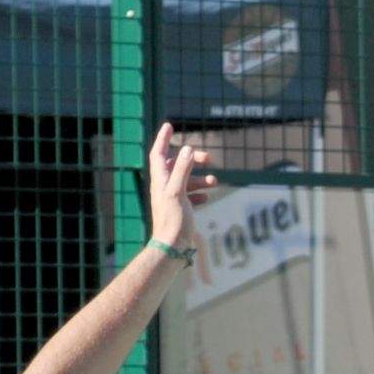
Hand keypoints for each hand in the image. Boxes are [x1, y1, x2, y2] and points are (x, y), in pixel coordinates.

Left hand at [145, 124, 219, 244]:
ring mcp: (171, 198)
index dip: (163, 139)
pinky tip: (207, 196)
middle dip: (192, 159)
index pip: (158, 153)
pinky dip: (199, 192)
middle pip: (176, 164)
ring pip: (186, 180)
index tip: (169, 125)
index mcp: (160, 180)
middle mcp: (163, 187)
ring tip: (215, 181)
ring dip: (200, 177)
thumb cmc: (173, 220)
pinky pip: (189, 195)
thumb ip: (182, 169)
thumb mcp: (178, 192)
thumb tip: (187, 149)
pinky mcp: (179, 209)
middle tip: (208, 158)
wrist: (172, 247)